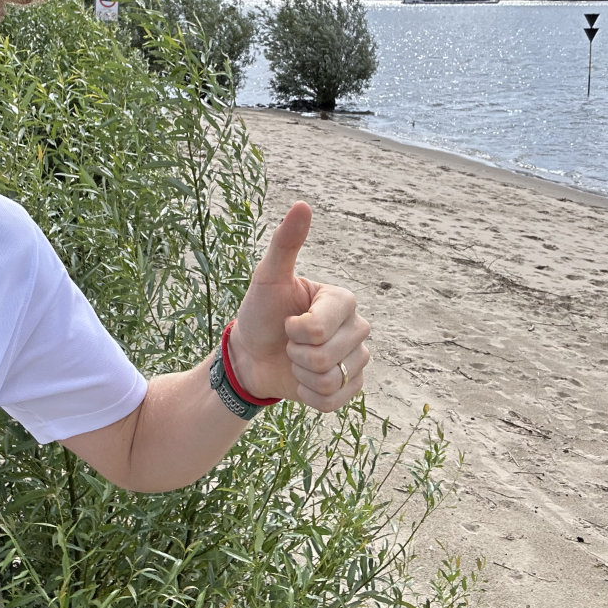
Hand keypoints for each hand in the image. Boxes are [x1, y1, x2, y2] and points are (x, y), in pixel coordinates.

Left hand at [228, 201, 369, 410]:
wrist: (250, 355)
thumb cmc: (259, 312)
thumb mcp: (267, 277)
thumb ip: (286, 243)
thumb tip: (302, 205)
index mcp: (343, 300)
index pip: (321, 329)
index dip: (295, 332)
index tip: (286, 322)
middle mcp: (358, 328)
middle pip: (327, 358)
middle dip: (296, 355)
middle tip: (288, 343)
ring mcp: (356, 359)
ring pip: (331, 380)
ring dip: (302, 376)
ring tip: (295, 360)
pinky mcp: (350, 386)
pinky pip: (335, 401)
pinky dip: (311, 396)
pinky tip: (303, 381)